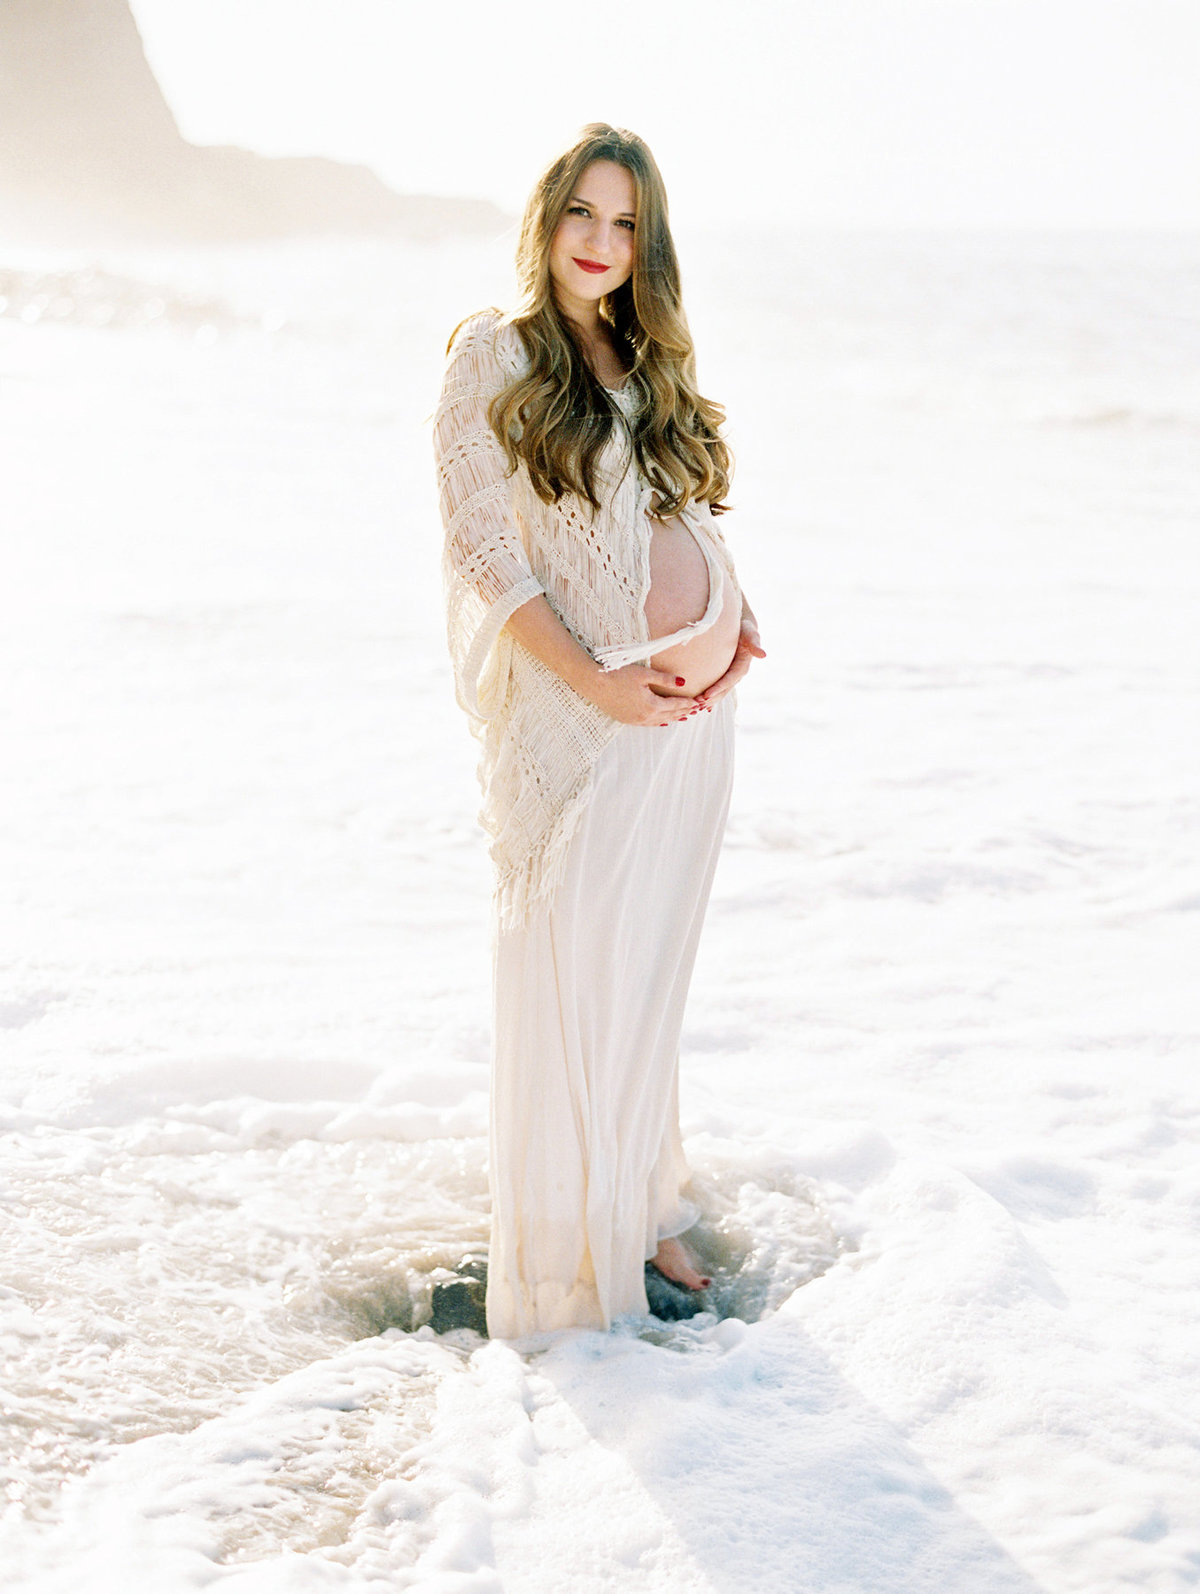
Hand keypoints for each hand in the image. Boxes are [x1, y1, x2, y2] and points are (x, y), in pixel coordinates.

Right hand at [578, 662, 701, 725]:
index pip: (675, 705)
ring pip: (660, 721)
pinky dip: (659, 722)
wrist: (593, 683)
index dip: (688, 703)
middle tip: (696, 710)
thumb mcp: (644, 674)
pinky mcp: (626, 720)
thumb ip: (665, 679)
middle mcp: (645, 716)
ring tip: (684, 717)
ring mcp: (635, 720)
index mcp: (651, 705)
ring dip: (673, 719)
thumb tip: (683, 682)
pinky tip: (663, 721)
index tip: (698, 702)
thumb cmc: (618, 675)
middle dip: (684, 712)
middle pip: (670, 715)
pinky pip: (648, 724)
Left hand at [694, 616, 765, 707]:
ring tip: (695, 707)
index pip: (729, 680)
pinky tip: (697, 703)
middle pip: (723, 690)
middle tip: (696, 705)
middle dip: (711, 698)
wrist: (742, 627)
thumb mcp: (751, 634)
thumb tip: (763, 654)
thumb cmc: (745, 628)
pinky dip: (708, 696)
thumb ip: (755, 643)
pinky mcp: (724, 674)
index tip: (706, 695)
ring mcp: (730, 676)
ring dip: (708, 700)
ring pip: (719, 691)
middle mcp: (736, 674)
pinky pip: (716, 687)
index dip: (718, 688)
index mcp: (742, 666)